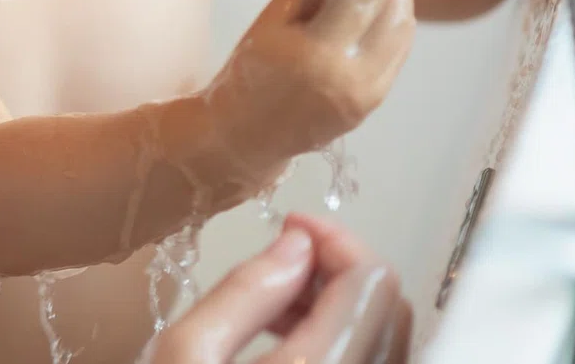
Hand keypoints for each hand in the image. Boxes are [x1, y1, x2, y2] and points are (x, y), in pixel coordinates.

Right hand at [148, 214, 410, 362]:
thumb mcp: (186, 354)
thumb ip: (245, 292)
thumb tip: (296, 244)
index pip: (371, 283)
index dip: (335, 238)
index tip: (291, 225)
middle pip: (389, 308)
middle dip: (338, 269)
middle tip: (280, 258)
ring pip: (389, 340)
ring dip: (341, 305)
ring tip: (275, 305)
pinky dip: (343, 340)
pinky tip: (293, 342)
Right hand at [206, 0, 414, 171]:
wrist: (245, 137)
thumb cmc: (247, 78)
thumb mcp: (265, 27)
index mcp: (318, 55)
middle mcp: (352, 77)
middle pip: (392, 14)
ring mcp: (368, 94)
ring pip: (402, 34)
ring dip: (398, 1)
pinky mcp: (373, 103)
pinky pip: (396, 55)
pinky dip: (393, 27)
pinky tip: (377, 12)